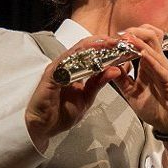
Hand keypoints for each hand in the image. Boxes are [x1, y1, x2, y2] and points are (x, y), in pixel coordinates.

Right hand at [25, 36, 123, 151]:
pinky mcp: (50, 77)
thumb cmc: (62, 112)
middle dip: (103, 42)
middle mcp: (65, 65)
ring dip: (92, 46)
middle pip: (85, 47)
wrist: (43, 128)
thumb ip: (99, 83)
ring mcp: (57, 69)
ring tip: (108, 43)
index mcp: (75, 68)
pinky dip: (77, 60)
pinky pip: (64, 65)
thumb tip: (116, 69)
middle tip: (119, 40)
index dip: (107, 47)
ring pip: (76, 51)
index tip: (124, 45)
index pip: (92, 52)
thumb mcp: (87, 97)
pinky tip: (90, 58)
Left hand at [111, 26, 167, 167]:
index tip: (111, 36)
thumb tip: (108, 66)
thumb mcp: (131, 93)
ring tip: (126, 37)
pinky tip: (141, 53)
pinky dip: (150, 58)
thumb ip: (121, 79)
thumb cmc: (154, 108)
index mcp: (148, 65)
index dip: (127, 37)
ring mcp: (164, 70)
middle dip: (134, 32)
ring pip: (154, 49)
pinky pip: (160, 66)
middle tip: (119, 33)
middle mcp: (157, 64)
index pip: (140, 43)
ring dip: (140, 42)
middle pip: (150, 38)